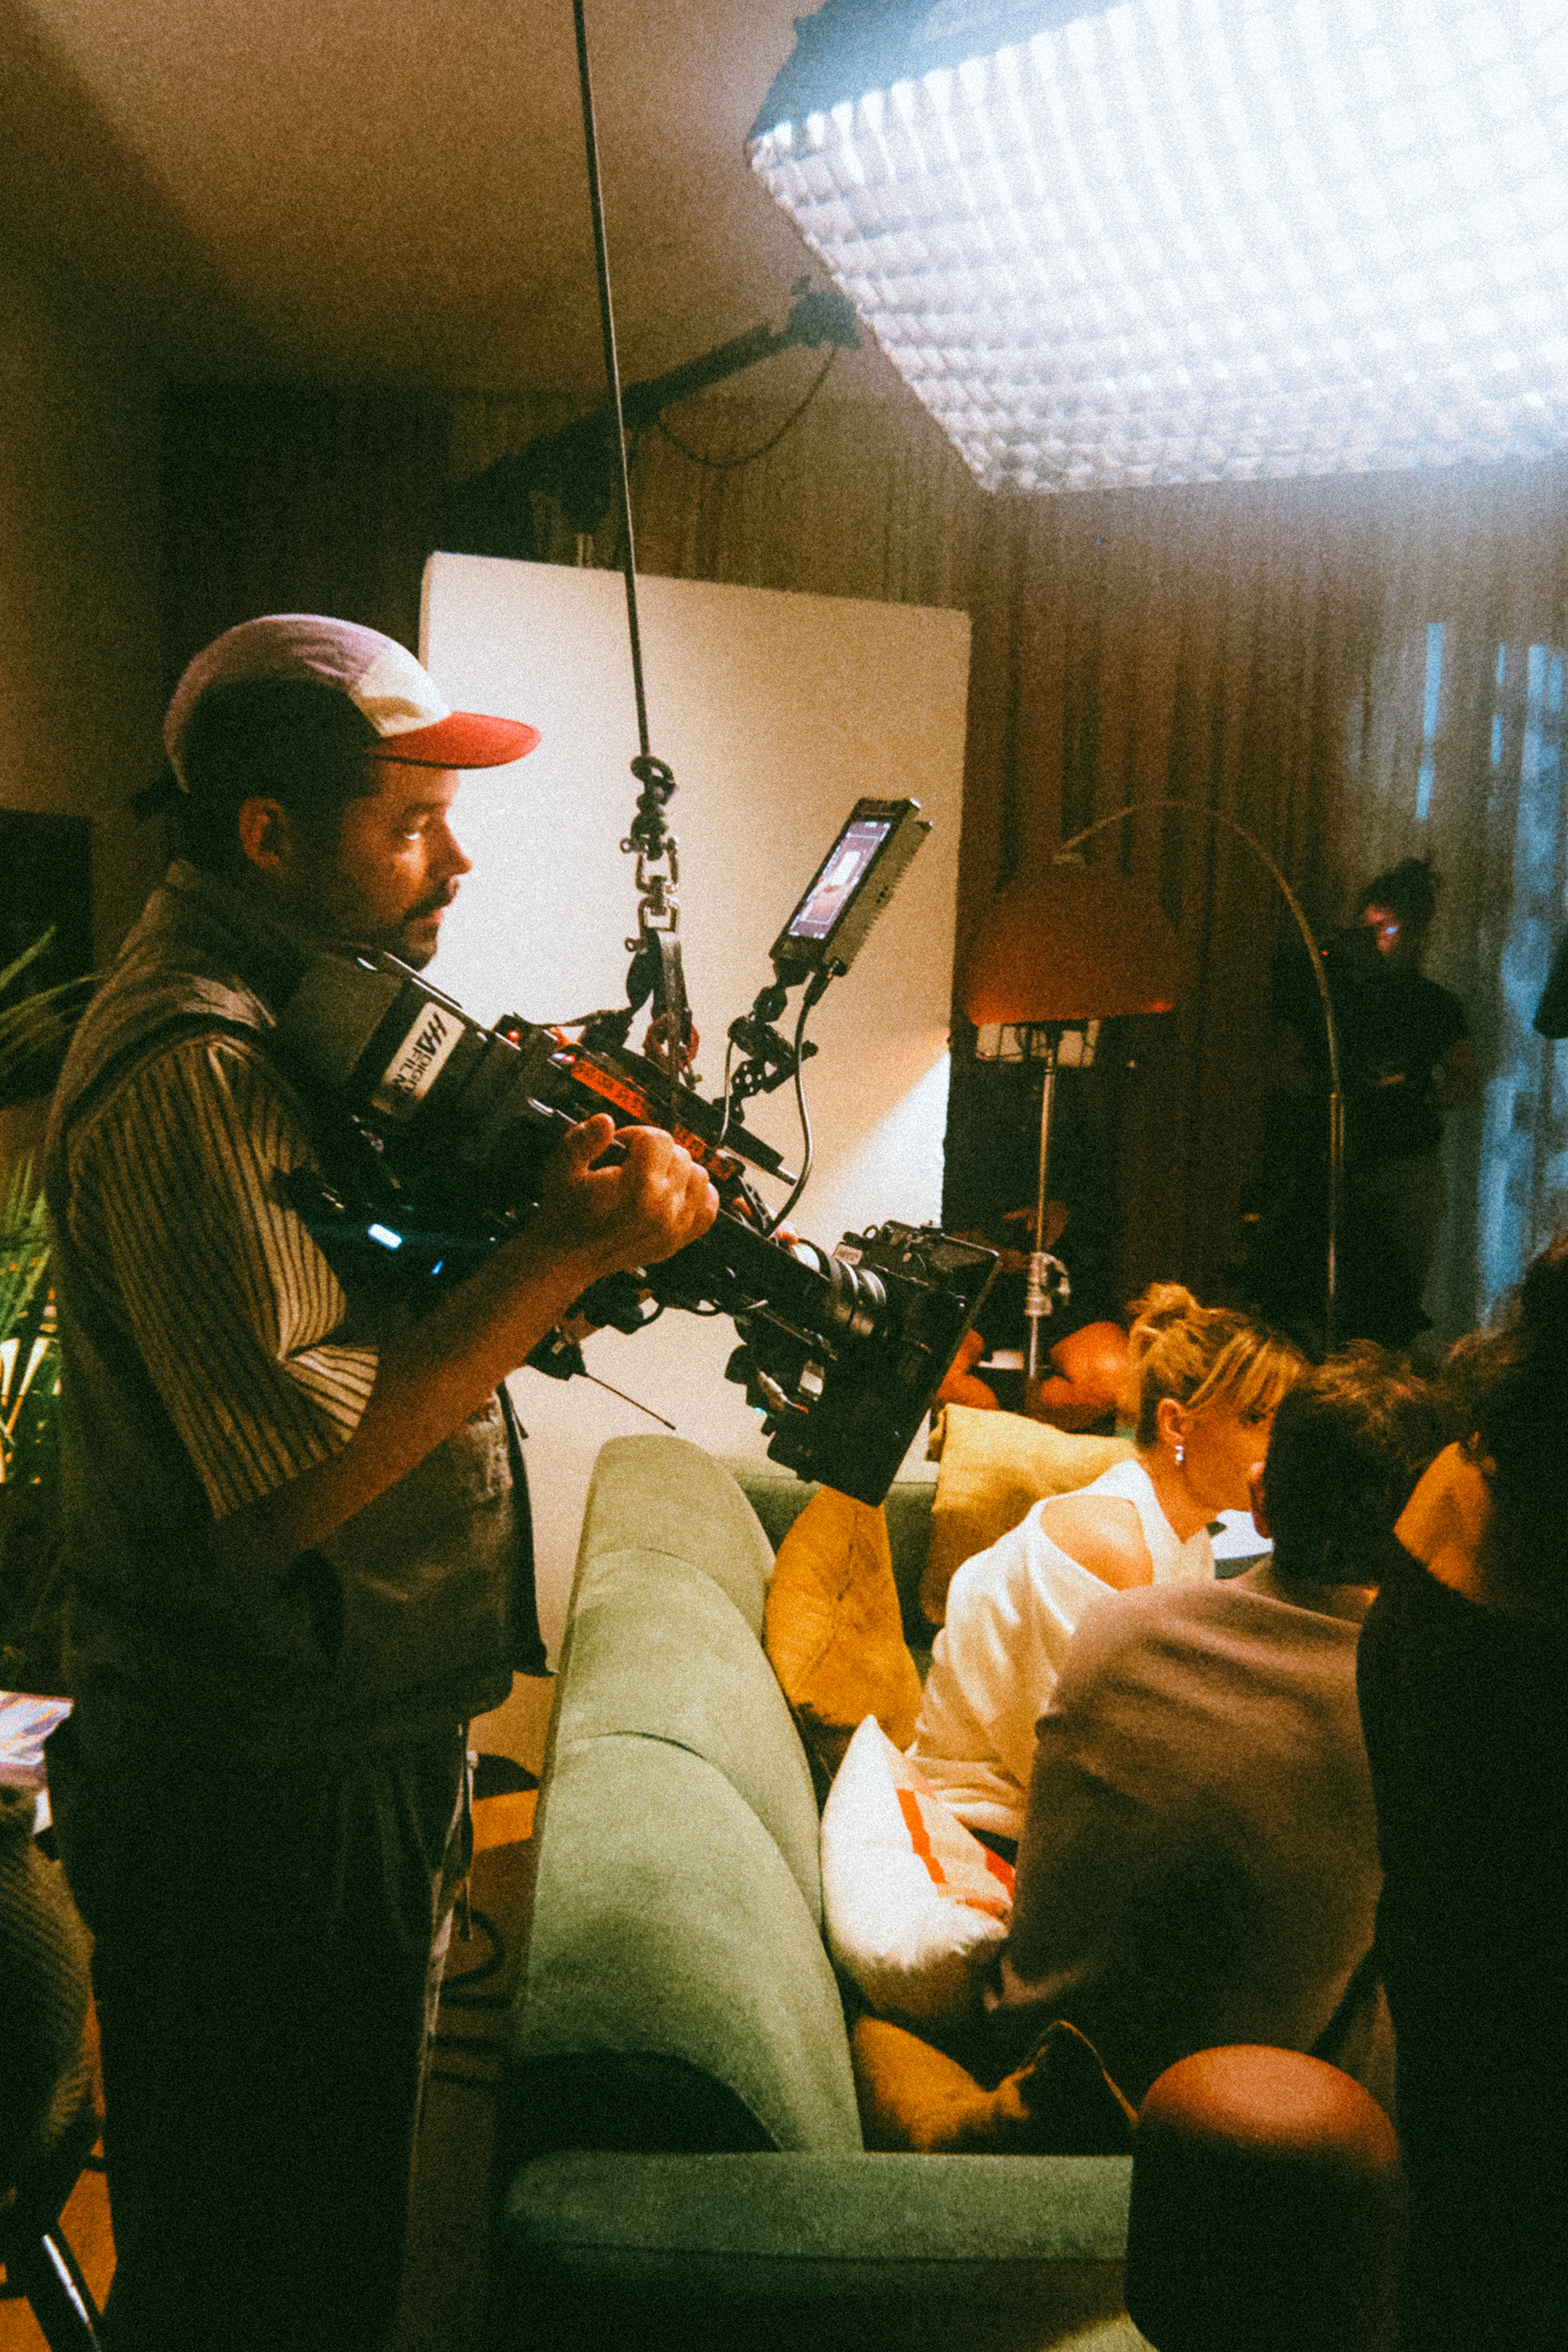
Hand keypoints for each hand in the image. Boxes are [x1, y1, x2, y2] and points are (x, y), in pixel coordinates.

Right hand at [531, 1113, 717, 1279]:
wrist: (565, 1257)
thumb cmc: (564, 1213)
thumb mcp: (562, 1167)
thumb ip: (583, 1139)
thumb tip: (605, 1122)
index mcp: (638, 1187)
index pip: (660, 1139)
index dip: (637, 1135)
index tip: (621, 1145)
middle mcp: (663, 1208)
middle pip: (681, 1155)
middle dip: (656, 1152)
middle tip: (632, 1161)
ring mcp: (674, 1227)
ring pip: (699, 1176)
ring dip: (679, 1170)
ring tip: (652, 1175)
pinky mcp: (677, 1240)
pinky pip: (708, 1208)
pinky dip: (697, 1195)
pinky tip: (675, 1192)